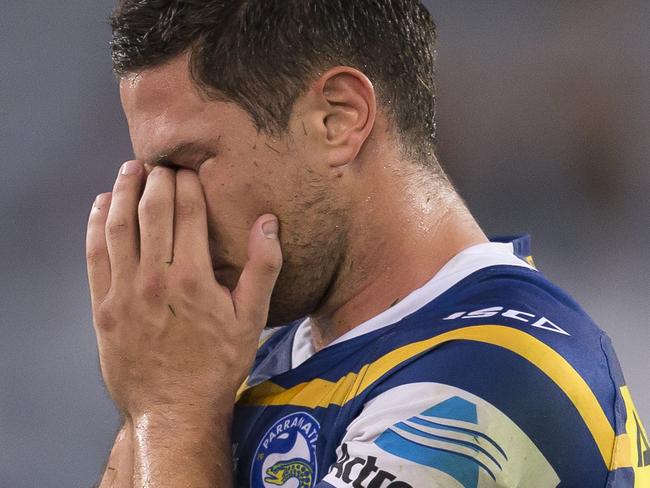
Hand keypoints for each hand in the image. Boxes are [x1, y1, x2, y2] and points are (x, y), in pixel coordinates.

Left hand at [85, 161, 281, 419]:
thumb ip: (262, 267)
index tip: (187, 169)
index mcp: (193, 277)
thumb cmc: (218, 365)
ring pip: (119, 226)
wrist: (175, 409)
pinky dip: (97, 224)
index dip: (187, 184)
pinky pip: (96, 254)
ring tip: (129, 170)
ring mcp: (124, 292)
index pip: (188, 212)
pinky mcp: (104, 307)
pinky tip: (102, 206)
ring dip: (123, 192)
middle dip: (156, 180)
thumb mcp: (252, 319)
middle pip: (152, 211)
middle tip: (160, 162)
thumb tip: (267, 222)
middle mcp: (155, 278)